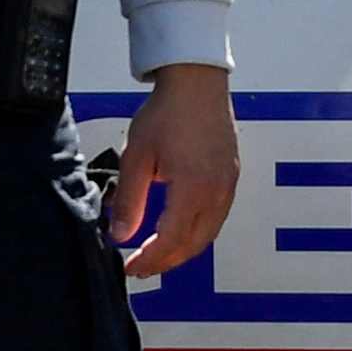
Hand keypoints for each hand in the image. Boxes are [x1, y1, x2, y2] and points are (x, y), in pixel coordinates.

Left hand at [108, 62, 241, 281]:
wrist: (196, 82)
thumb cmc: (166, 113)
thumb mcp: (137, 157)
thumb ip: (130, 200)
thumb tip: (120, 235)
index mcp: (193, 190)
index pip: (171, 240)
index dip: (149, 259)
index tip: (130, 266)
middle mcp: (217, 193)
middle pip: (193, 244)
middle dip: (166, 261)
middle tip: (141, 267)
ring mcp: (228, 186)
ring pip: (208, 234)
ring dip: (183, 249)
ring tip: (157, 254)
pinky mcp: (231, 177)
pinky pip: (216, 217)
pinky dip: (197, 232)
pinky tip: (180, 229)